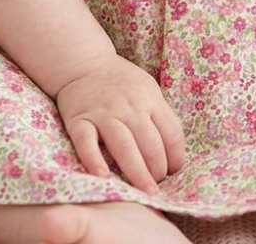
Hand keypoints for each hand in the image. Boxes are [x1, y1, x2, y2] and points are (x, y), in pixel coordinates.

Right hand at [55, 54, 185, 193]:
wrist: (84, 63)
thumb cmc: (120, 81)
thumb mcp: (147, 89)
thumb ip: (157, 115)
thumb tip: (172, 152)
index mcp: (150, 98)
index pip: (171, 133)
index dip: (176, 157)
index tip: (172, 172)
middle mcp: (129, 106)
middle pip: (150, 144)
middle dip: (157, 171)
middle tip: (155, 188)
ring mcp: (104, 113)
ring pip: (124, 146)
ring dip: (136, 172)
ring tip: (143, 192)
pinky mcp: (79, 120)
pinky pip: (86, 143)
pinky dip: (94, 161)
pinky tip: (103, 177)